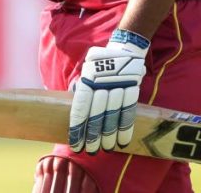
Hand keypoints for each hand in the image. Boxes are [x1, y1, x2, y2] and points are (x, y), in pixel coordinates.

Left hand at [69, 28, 148, 153]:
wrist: (125, 49)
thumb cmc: (100, 64)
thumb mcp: (86, 69)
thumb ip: (79, 87)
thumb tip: (68, 104)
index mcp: (88, 79)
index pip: (80, 107)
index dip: (78, 127)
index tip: (76, 143)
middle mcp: (102, 83)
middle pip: (96, 114)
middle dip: (93, 135)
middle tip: (90, 150)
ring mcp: (119, 85)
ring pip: (112, 115)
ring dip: (109, 135)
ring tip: (106, 148)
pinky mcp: (132, 87)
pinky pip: (128, 111)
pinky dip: (126, 128)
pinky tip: (122, 141)